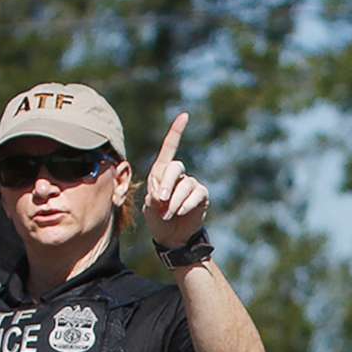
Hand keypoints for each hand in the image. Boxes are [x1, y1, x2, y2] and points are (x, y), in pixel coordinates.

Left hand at [144, 111, 208, 249]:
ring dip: (174, 201)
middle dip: (166, 184)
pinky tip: (180, 212)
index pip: (170, 147)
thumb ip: (154, 194)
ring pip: (185, 185)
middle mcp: (178, 174)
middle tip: (159, 200)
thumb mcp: (149, 205)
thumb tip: (165, 194)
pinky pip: (196, 195)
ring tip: (168, 213)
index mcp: (162, 171)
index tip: (185, 116)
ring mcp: (191, 184)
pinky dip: (185, 204)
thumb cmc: (157, 218)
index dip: (177, 131)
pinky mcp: (201, 195)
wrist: (171, 236)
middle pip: (175, 168)